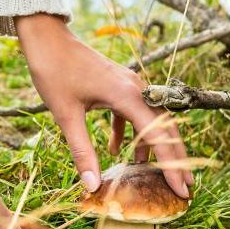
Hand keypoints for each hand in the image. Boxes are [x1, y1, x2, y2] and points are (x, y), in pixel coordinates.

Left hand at [16, 14, 192, 197]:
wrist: (46, 39)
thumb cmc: (54, 72)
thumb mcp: (66, 115)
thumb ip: (81, 151)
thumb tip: (91, 185)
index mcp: (127, 95)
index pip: (160, 135)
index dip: (172, 164)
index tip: (182, 190)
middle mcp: (136, 88)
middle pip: (165, 127)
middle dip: (174, 158)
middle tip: (183, 187)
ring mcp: (128, 84)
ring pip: (150, 119)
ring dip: (151, 144)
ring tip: (150, 171)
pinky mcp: (117, 84)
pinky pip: (132, 111)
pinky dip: (128, 131)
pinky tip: (114, 148)